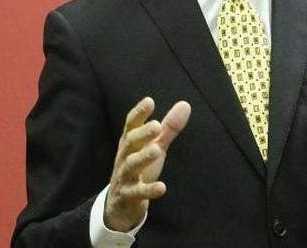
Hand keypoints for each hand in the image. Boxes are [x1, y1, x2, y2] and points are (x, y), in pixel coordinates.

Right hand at [103, 96, 190, 231]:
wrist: (120, 205)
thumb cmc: (140, 168)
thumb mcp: (155, 146)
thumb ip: (169, 128)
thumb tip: (185, 104)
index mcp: (130, 143)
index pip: (131, 125)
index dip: (139, 113)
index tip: (149, 101)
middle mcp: (125, 157)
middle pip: (130, 143)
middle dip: (142, 134)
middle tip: (157, 125)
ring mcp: (124, 176)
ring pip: (131, 165)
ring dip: (143, 157)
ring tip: (156, 150)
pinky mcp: (127, 195)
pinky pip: (137, 192)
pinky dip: (148, 190)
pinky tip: (161, 187)